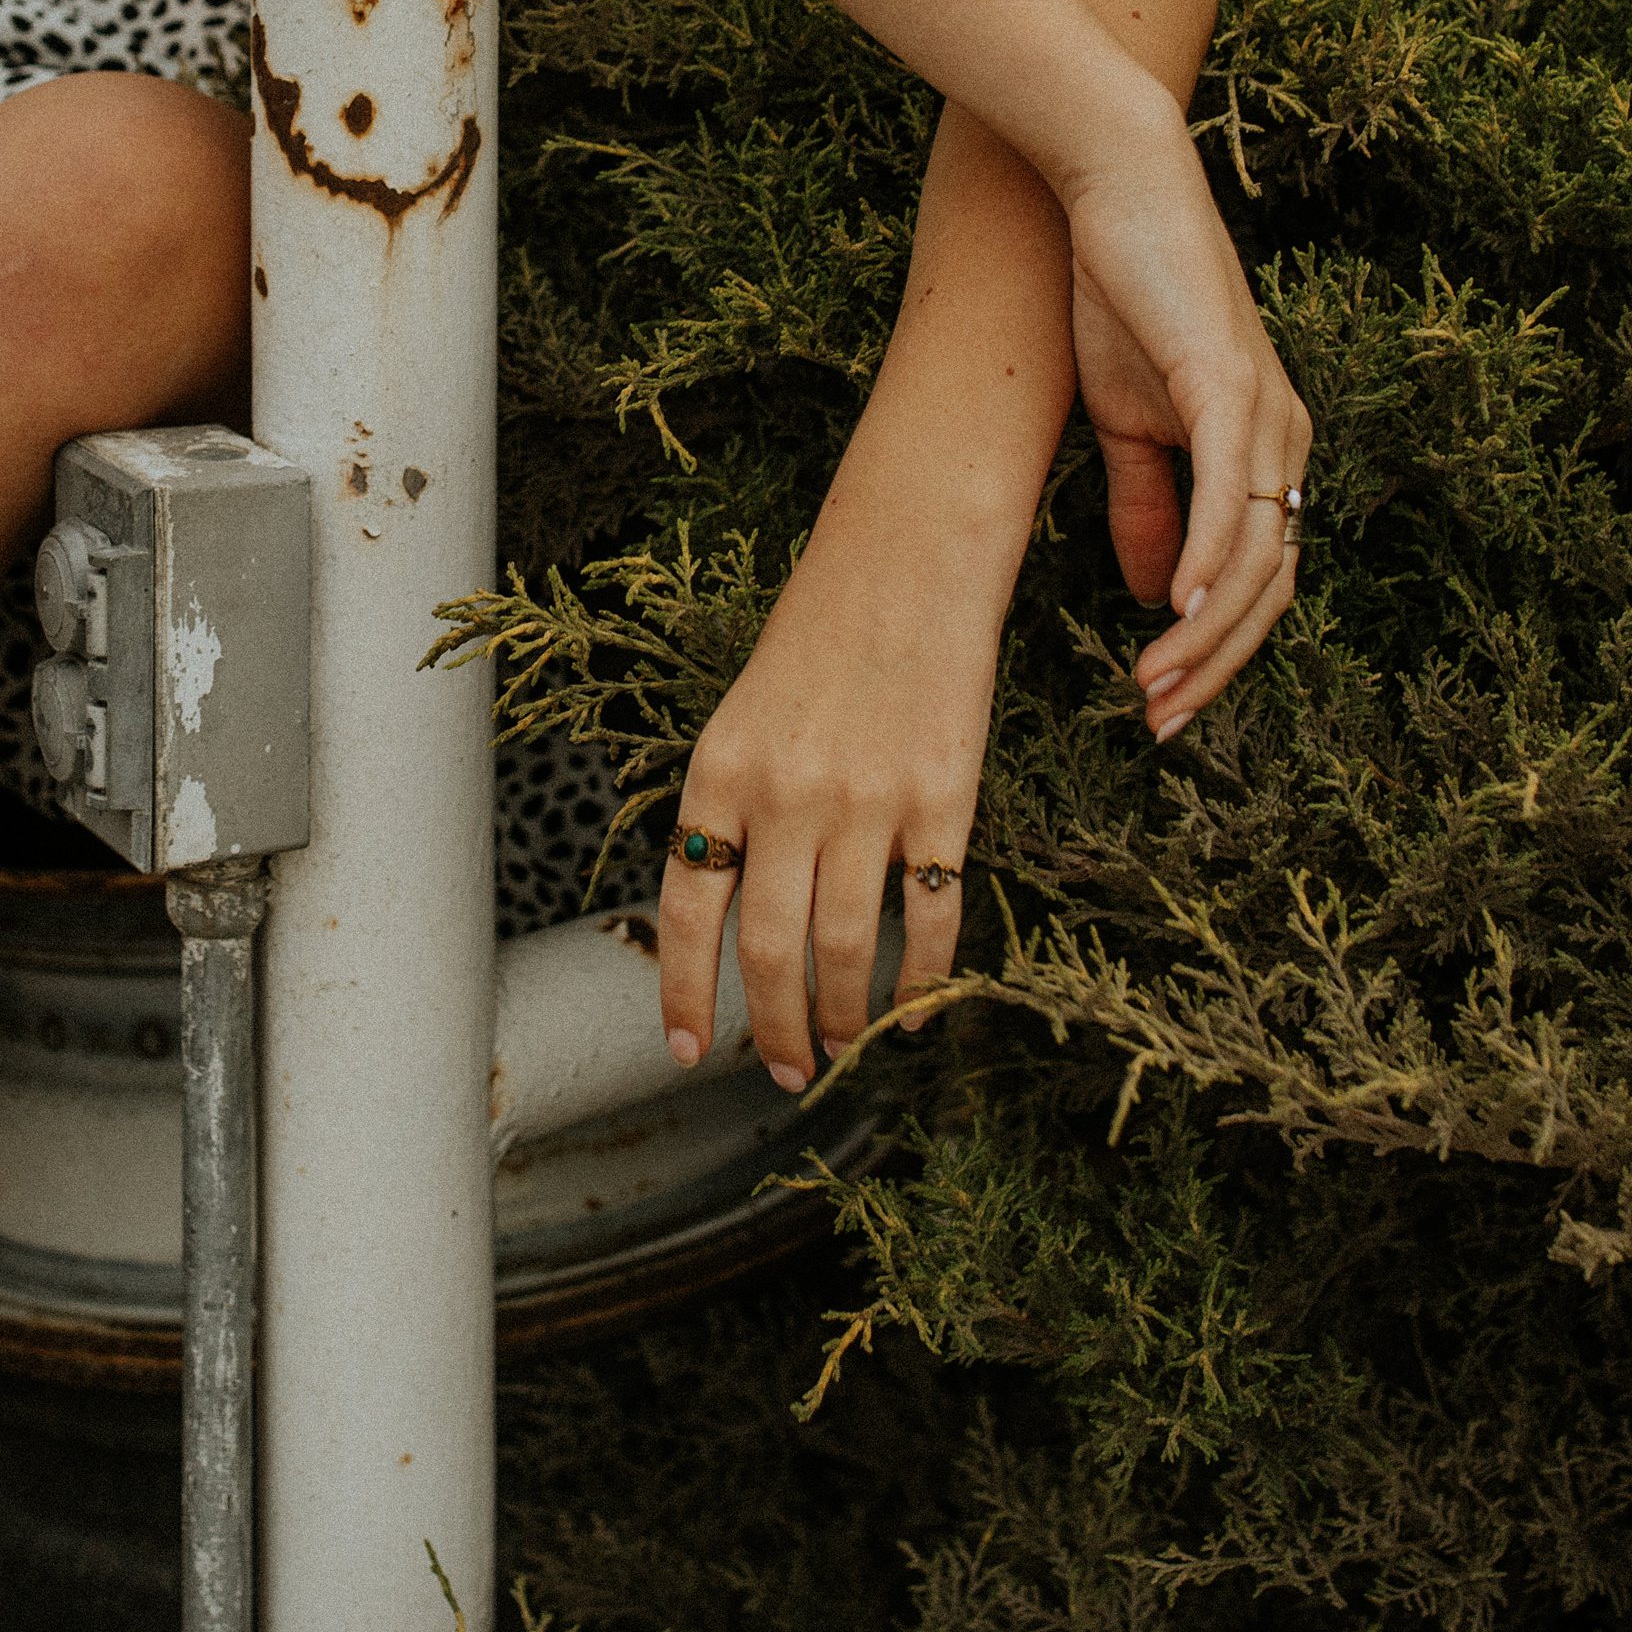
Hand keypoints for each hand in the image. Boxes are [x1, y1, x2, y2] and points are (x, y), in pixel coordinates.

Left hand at [656, 513, 998, 1087]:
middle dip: (776, 1029)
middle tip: (785, 1072)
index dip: (685, 990)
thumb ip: (735, 809)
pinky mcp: (945, 802)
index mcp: (720, 771)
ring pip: (848, 948)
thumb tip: (733, 917)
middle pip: (773, 951)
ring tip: (844, 1048)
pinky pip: (931, 917)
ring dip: (844, 1017)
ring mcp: (869, 801)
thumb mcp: (744, 715)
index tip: (689, 1049)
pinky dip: (925, 979)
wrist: (908, 559)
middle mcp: (787, 794)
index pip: (690, 909)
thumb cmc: (822, 636)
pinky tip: (917, 1007)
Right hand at [1058, 108, 1307, 738]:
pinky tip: (1173, 609)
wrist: (1118, 193)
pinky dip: (1208, 558)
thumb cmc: (1123, 296)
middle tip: (1160, 723)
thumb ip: (1146, 506)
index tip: (1162, 704)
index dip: (1216, 652)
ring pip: (1255, 556)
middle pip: (1270, 588)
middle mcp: (1285, 439)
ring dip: (1204, 634)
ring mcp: (1266, 413)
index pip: (1259, 581)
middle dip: (1216, 666)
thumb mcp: (1126, 422)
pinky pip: (1231, 493)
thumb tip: (1152, 598)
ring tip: (1154, 684)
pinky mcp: (1230, 385)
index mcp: (1265, 450)